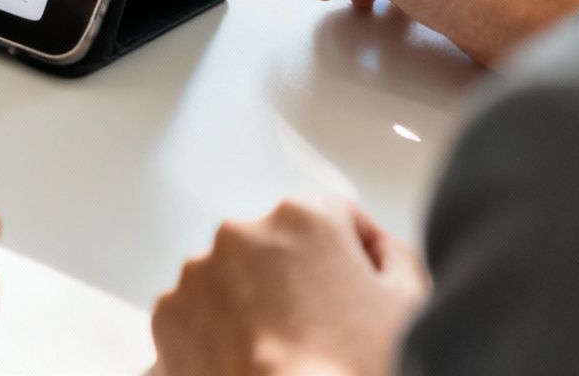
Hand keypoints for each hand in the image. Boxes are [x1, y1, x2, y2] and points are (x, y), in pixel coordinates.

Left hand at [153, 198, 429, 375]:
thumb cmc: (353, 368)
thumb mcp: (410, 304)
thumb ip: (395, 256)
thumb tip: (376, 249)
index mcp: (303, 217)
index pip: (335, 219)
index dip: (354, 257)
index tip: (356, 292)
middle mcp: (242, 231)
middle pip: (279, 247)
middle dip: (297, 279)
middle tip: (319, 330)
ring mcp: (198, 271)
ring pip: (234, 277)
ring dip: (253, 302)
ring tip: (281, 349)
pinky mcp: (169, 313)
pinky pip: (198, 314)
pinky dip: (217, 332)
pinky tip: (248, 359)